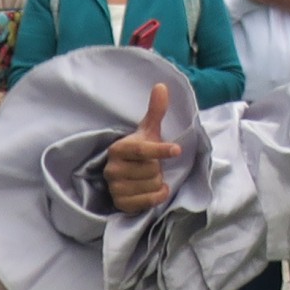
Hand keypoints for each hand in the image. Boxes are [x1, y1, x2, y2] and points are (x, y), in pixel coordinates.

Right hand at [101, 90, 175, 214]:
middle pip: (152, 170)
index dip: (161, 150)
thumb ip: (156, 111)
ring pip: (152, 185)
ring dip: (157, 182)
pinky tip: (152, 189)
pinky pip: (150, 201)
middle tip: (150, 165)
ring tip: (147, 176)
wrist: (124, 175)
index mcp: (118, 149)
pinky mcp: (120, 203)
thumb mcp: (148, 131)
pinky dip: (157, 195)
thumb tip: (162, 85)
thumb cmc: (139, 151)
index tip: (177, 150)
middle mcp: (112, 168)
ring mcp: (114, 187)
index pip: (142, 150)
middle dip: (158, 168)